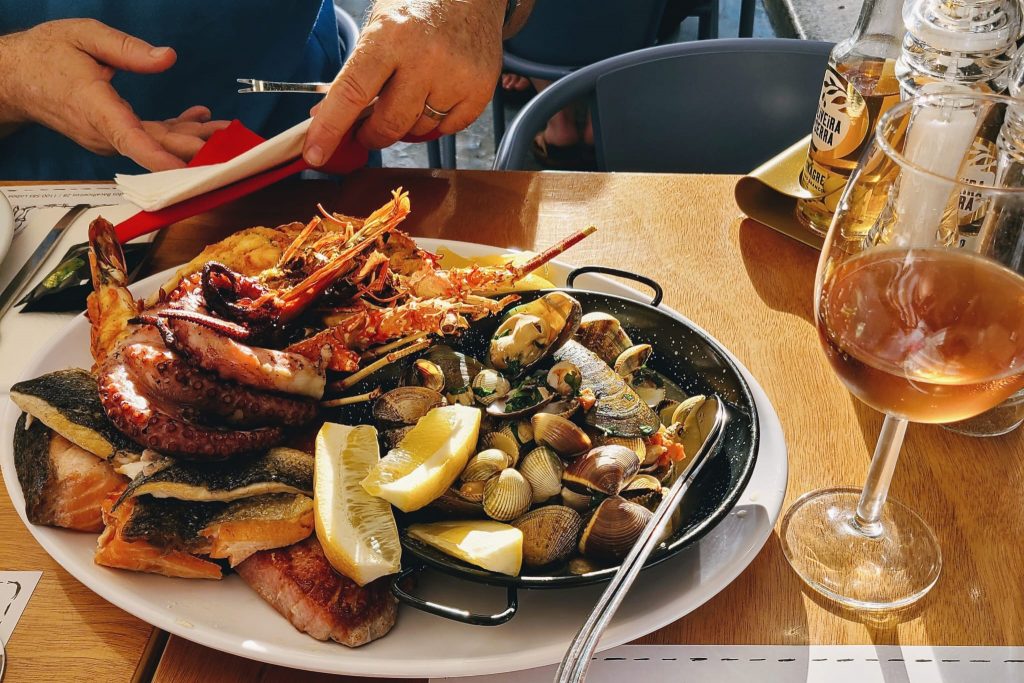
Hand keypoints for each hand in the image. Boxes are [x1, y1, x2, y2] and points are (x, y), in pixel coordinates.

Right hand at [0, 19, 228, 170]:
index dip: (160, 156)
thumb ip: (126, 48)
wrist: (16, 77)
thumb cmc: (47, 54)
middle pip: (156, 145)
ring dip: (193, 138)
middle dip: (196, 147)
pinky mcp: (116, 133)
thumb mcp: (84, 36)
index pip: (131, 138)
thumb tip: (167, 58)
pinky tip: (200, 118)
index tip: (186, 168)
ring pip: (157, 142)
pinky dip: (177, 129)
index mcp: (95, 108)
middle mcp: (105, 131)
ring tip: (227, 131)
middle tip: (231, 145)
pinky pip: (150, 136)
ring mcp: (111, 136)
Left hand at [303, 0, 504, 164]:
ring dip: (407, 125)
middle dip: (371, 135)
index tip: (315, 153)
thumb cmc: (418, 8)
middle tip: (366, 131)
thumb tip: (325, 116)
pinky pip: (448, 129)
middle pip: (389, 124)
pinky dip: (437, 122)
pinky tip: (435, 96)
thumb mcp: (378, 29)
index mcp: (389, 36)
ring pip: (419, 131)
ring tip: (409, 97)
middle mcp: (424, 57)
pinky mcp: (479, 89)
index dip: (330, 128)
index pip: (352, 93)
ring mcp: (455, 76)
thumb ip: (354, 72)